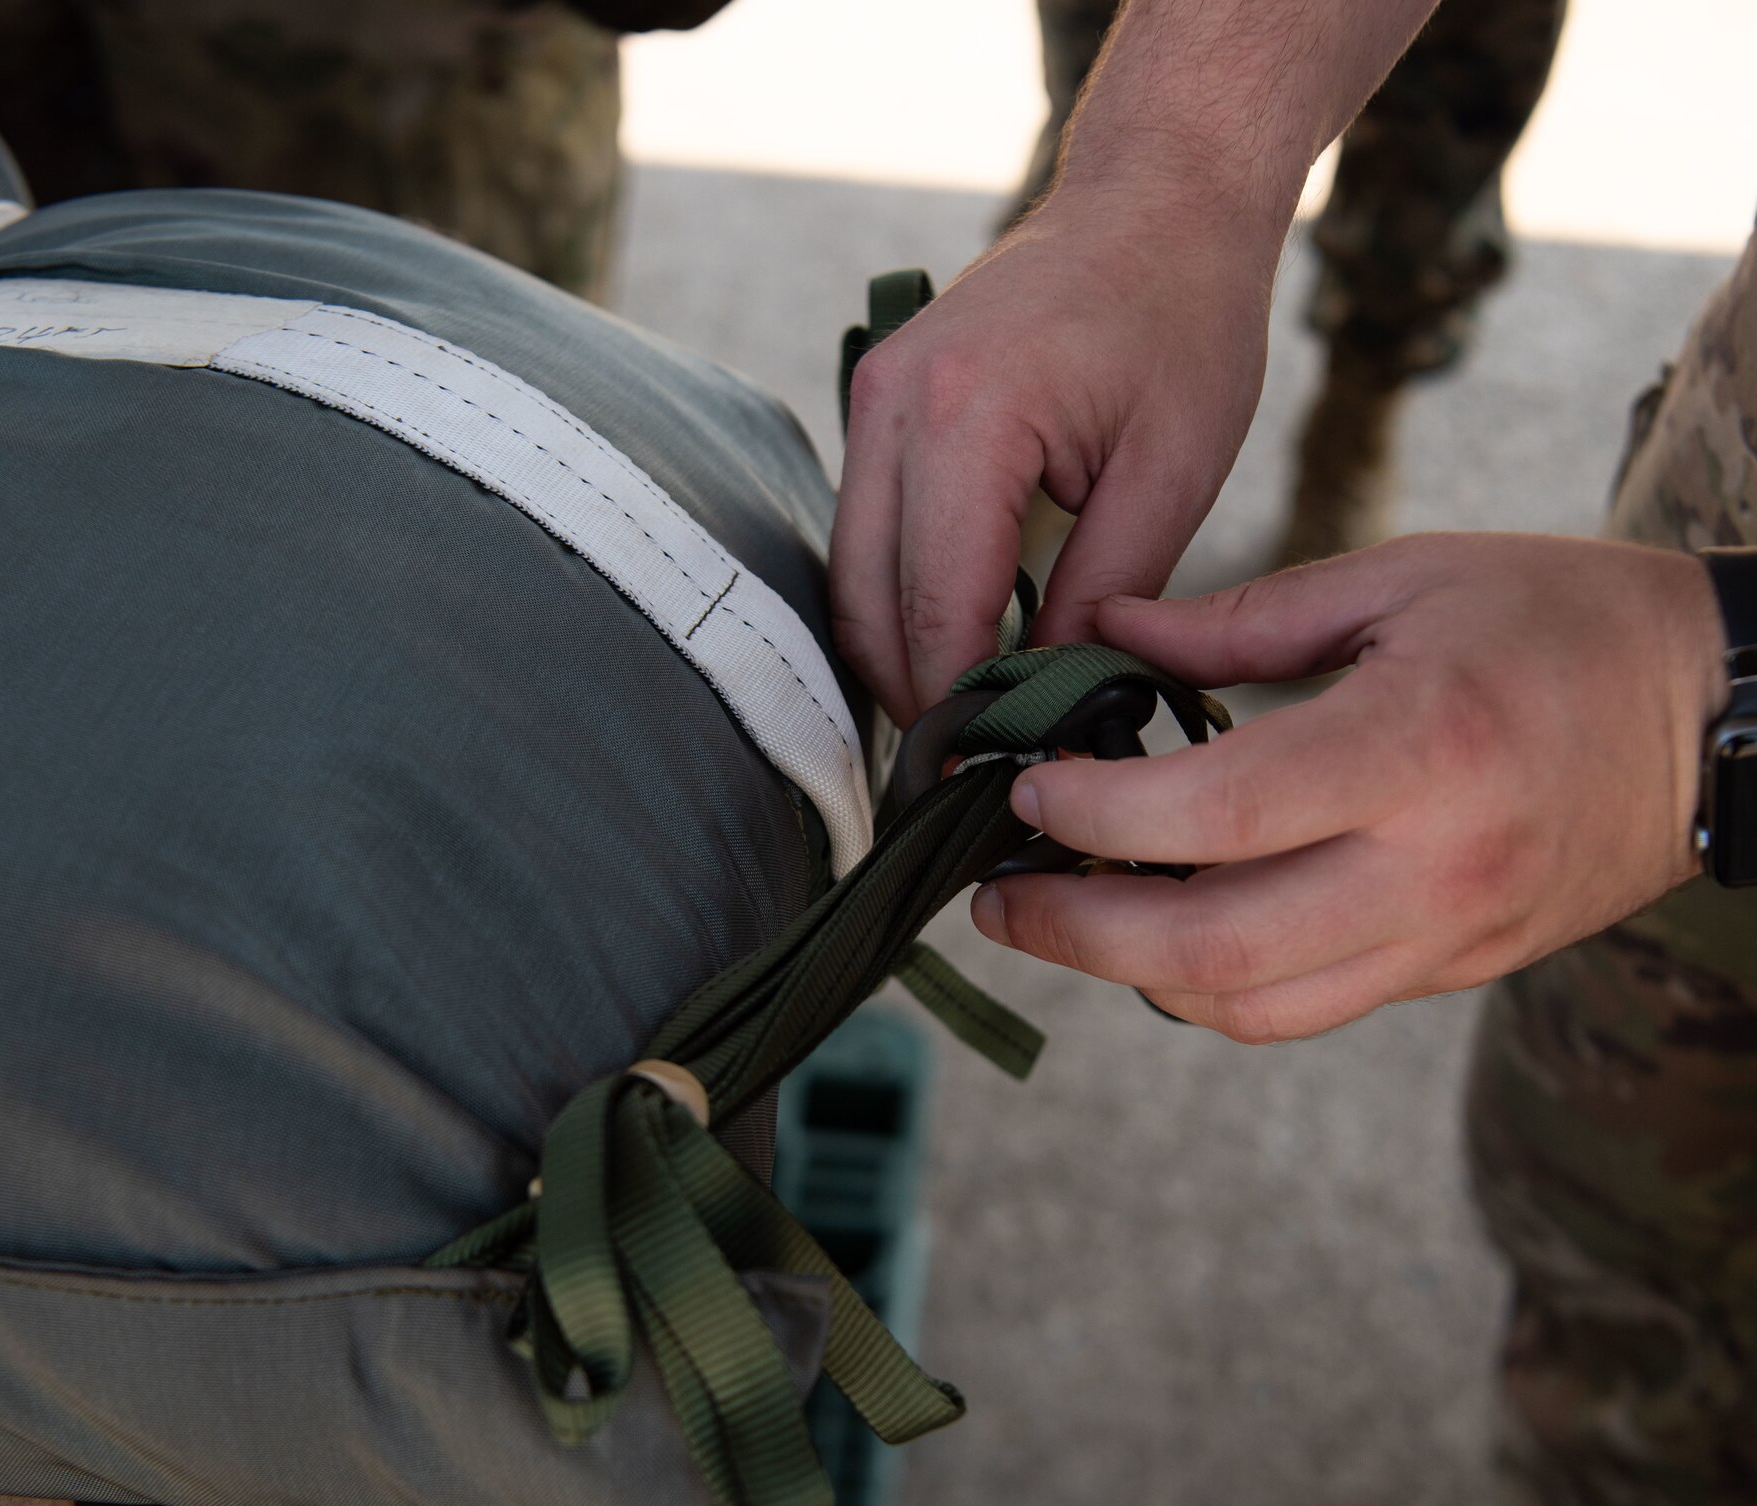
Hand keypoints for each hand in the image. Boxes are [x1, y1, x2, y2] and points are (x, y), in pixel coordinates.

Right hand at [829, 188, 1275, 725]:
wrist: (1154, 197)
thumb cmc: (1183, 316)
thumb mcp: (1172, 471)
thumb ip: (1105, 595)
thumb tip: (1052, 699)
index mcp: (968, 418)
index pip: (937, 608)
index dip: (956, 706)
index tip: (982, 779)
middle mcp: (895, 405)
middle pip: (868, 602)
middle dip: (912, 695)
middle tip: (965, 771)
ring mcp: (874, 396)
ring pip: (851, 573)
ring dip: (896, 651)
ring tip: (959, 722)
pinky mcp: (878, 398)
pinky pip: (866, 528)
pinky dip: (898, 595)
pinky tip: (952, 643)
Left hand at [970, 533, 1727, 1042]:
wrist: (1716, 715)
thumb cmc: (1559, 620)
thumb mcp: (1401, 578)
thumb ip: (1242, 619)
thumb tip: (1106, 634)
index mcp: (1414, 748)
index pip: (1216, 816)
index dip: (1098, 815)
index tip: (1029, 790)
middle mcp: (1430, 867)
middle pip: (1213, 951)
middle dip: (1078, 932)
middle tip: (999, 895)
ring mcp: (1445, 936)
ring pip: (1251, 1009)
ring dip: (1132, 974)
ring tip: (1063, 913)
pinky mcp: (1452, 969)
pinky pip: (1306, 1009)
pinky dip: (1213, 985)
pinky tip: (1162, 929)